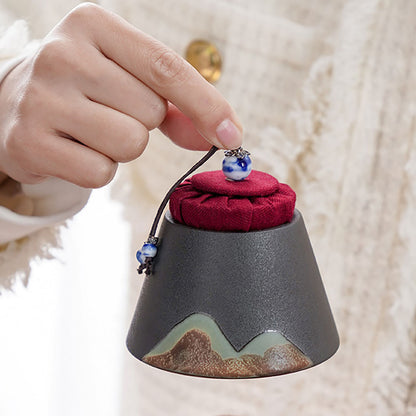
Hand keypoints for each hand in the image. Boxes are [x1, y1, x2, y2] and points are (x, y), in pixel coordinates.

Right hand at [0, 3, 242, 187]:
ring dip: (121, 148)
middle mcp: (63, 54)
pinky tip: (74, 149)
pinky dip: (97, 169)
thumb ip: (178, 105)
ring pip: (129, 144)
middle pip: (150, 114)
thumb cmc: (86, 88)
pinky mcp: (29, 141)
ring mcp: (41, 98)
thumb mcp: (128, 77)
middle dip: (142, 124)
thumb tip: (222, 135)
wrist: (13, 103)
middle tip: (108, 113)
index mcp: (94, 25)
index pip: (167, 69)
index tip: (232, 136)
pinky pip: (100, 173)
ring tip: (91, 131)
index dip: (206, 106)